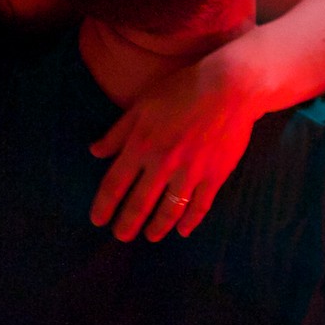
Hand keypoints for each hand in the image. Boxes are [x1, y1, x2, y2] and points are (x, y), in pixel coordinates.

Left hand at [89, 56, 258, 241]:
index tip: (98, 220)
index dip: (104, 205)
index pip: (114, 184)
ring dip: (157, 227)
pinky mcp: (214, 176)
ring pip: (169, 210)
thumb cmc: (183, 89)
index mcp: (141, 145)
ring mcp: (190, 173)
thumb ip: (118, 132)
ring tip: (150, 237)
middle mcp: (162, 164)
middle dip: (127, 224)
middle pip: (139, 204)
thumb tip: (95, 151)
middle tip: (121, 237)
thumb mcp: (142, 105)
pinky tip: (183, 230)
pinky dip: (190, 221)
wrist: (230, 87)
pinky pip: (199, 206)